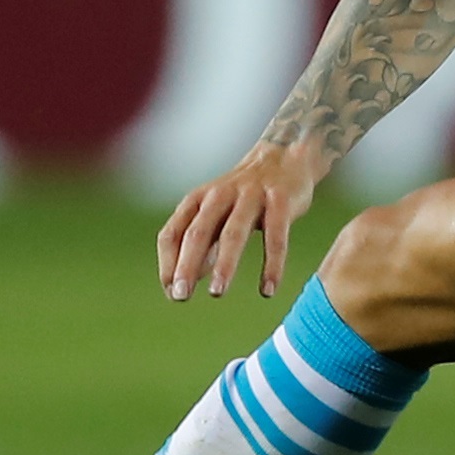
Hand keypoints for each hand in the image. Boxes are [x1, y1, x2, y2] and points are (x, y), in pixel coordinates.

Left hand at [156, 141, 324, 302]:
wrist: (286, 157)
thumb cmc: (245, 196)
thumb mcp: (216, 215)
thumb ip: (201, 245)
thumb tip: (184, 284)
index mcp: (197, 200)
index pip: (172, 234)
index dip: (168, 264)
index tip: (172, 292)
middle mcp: (220, 195)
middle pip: (198, 233)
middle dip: (187, 265)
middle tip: (181, 296)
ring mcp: (251, 195)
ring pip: (234, 233)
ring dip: (223, 265)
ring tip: (217, 293)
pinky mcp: (282, 200)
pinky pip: (276, 236)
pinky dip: (272, 264)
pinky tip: (268, 289)